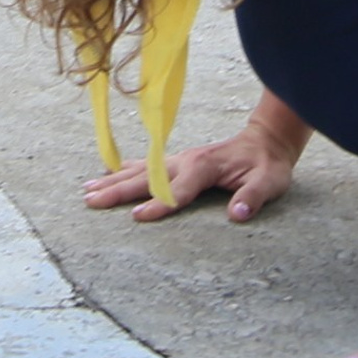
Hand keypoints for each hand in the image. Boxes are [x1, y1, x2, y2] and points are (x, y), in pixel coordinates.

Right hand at [83, 119, 300, 222]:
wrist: (266, 140)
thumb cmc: (268, 165)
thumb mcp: (270, 182)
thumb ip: (253, 197)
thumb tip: (237, 214)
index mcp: (204, 167)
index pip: (177, 190)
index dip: (158, 204)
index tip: (136, 217)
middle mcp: (185, 160)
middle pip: (146, 177)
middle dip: (118, 190)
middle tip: (90, 200)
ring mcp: (179, 159)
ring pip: (140, 170)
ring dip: (113, 180)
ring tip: (87, 189)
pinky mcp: (178, 160)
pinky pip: (145, 164)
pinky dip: (124, 168)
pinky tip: (107, 172)